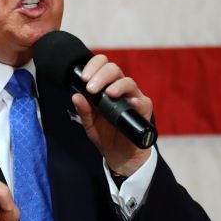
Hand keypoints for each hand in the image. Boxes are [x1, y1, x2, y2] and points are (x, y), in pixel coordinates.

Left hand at [72, 55, 152, 175]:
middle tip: (91, 88)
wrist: (119, 155)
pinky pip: (142, 102)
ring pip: (128, 82)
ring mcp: (133, 97)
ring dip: (117, 85)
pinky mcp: (144, 109)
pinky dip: (135, 102)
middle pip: (114, 69)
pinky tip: (129, 104)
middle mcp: (119, 87)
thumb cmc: (104, 134)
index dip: (93, 66)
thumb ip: (83, 110)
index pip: (101, 65)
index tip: (83, 77)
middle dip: (101, 75)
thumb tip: (76, 96)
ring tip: (109, 93)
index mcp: (104, 86)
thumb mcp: (89, 124)